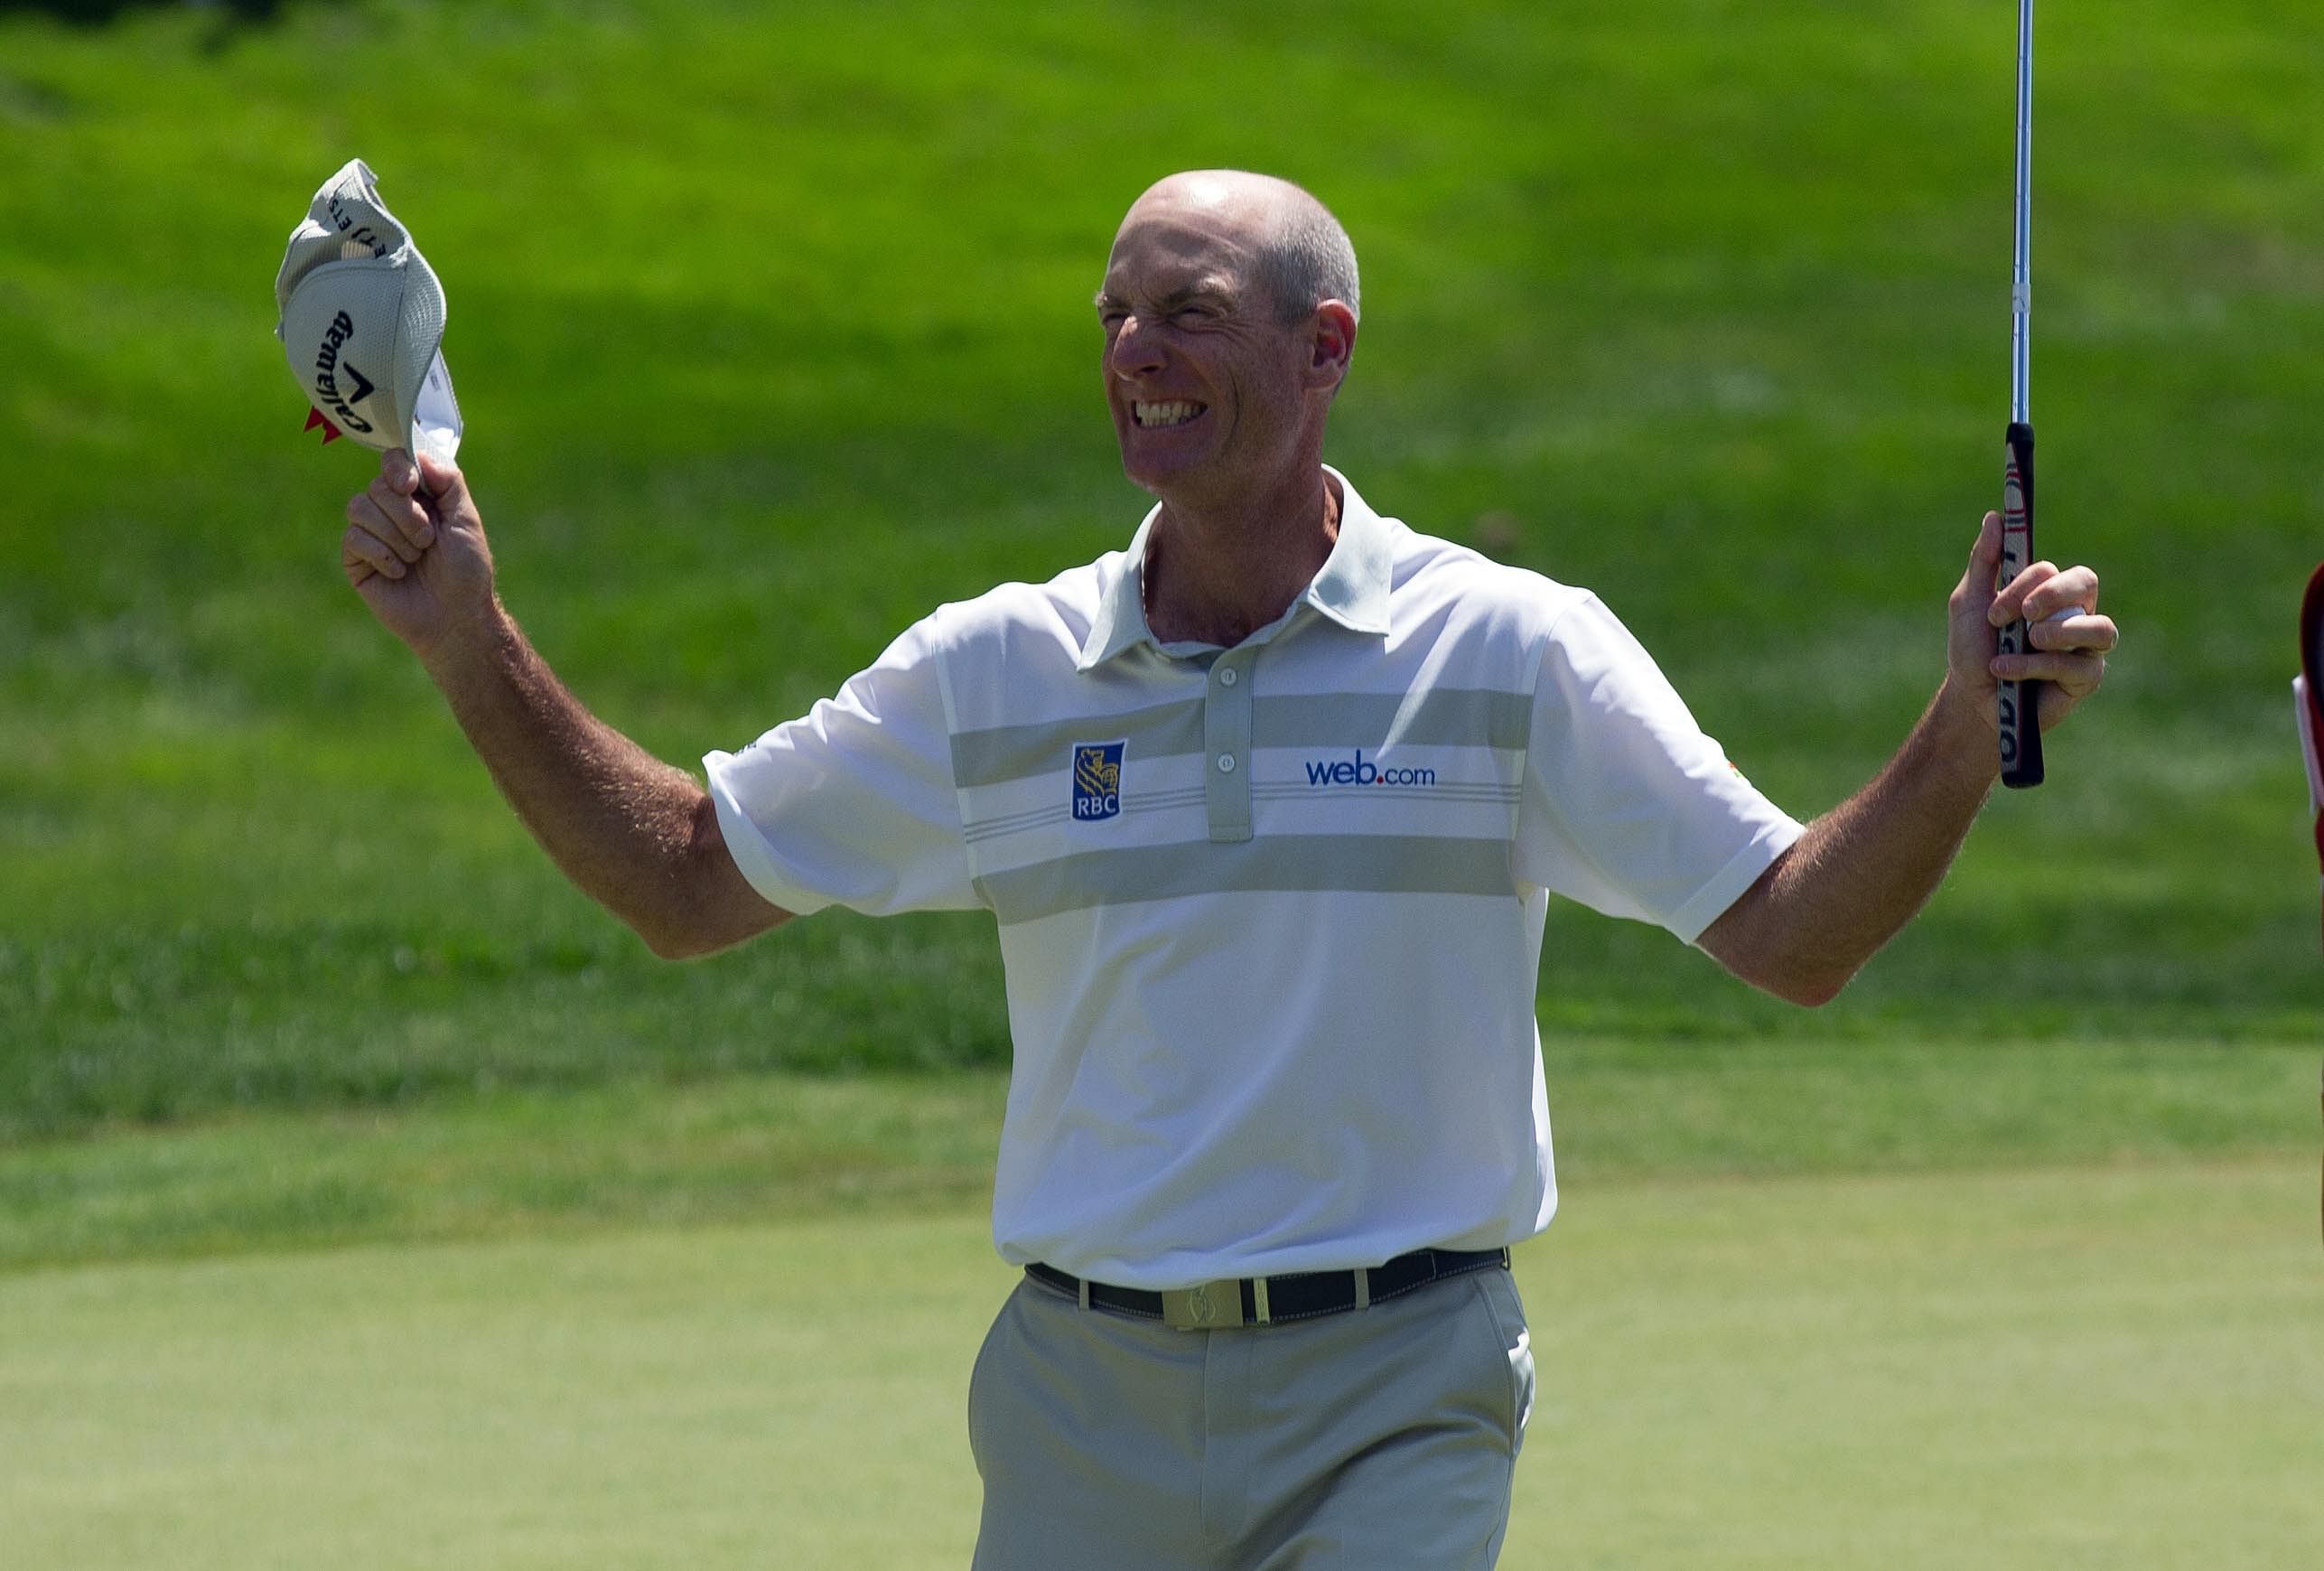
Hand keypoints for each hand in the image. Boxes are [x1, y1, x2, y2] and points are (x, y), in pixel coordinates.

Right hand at [342, 448, 496, 660]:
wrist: (456, 615)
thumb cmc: (466, 570)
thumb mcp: (466, 520)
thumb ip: (448, 482)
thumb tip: (419, 455)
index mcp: (418, 496)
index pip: (394, 462)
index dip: (397, 468)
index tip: (411, 486)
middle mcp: (390, 510)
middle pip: (377, 486)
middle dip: (406, 515)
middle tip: (427, 541)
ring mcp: (370, 533)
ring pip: (359, 507)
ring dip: (394, 535)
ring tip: (416, 558)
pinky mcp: (356, 559)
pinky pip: (353, 538)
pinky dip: (382, 555)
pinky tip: (400, 572)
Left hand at [1946, 510, 2116, 732]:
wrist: (1971, 700)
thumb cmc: (1973, 649)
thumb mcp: (1969, 603)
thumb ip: (1984, 562)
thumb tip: (1995, 516)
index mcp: (2046, 591)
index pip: (2050, 570)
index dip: (2025, 584)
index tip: (1994, 609)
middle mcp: (2072, 612)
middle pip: (2086, 582)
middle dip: (2053, 595)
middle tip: (2024, 616)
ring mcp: (2084, 646)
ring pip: (2099, 627)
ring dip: (2059, 633)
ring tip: (2027, 642)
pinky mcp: (2086, 678)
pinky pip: (2079, 666)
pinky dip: (2037, 666)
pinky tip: (2006, 672)